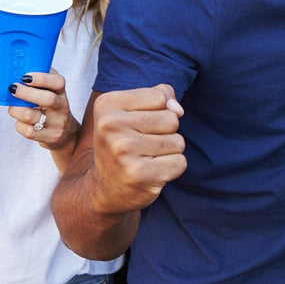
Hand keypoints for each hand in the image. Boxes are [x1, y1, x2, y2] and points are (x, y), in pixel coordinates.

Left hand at [8, 69, 79, 153]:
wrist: (65, 134)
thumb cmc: (52, 108)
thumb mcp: (53, 92)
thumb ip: (41, 80)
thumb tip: (18, 67)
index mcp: (61, 92)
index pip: (58, 82)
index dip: (42, 78)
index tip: (25, 76)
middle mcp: (62, 107)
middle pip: (47, 99)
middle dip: (26, 93)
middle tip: (12, 88)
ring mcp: (56, 124)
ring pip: (32, 116)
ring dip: (16, 110)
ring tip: (13, 106)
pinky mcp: (48, 137)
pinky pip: (28, 131)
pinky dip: (19, 125)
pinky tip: (20, 121)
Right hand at [89, 84, 185, 215]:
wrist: (105, 188)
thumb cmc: (125, 142)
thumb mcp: (133, 110)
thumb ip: (161, 95)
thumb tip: (178, 110)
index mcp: (107, 104)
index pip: (160, 96)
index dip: (158, 110)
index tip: (137, 125)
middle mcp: (111, 125)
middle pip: (172, 119)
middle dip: (166, 132)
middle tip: (142, 145)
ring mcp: (124, 151)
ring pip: (178, 141)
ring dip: (169, 151)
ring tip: (146, 158)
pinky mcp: (139, 174)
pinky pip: (179, 162)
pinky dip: (172, 168)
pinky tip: (151, 172)